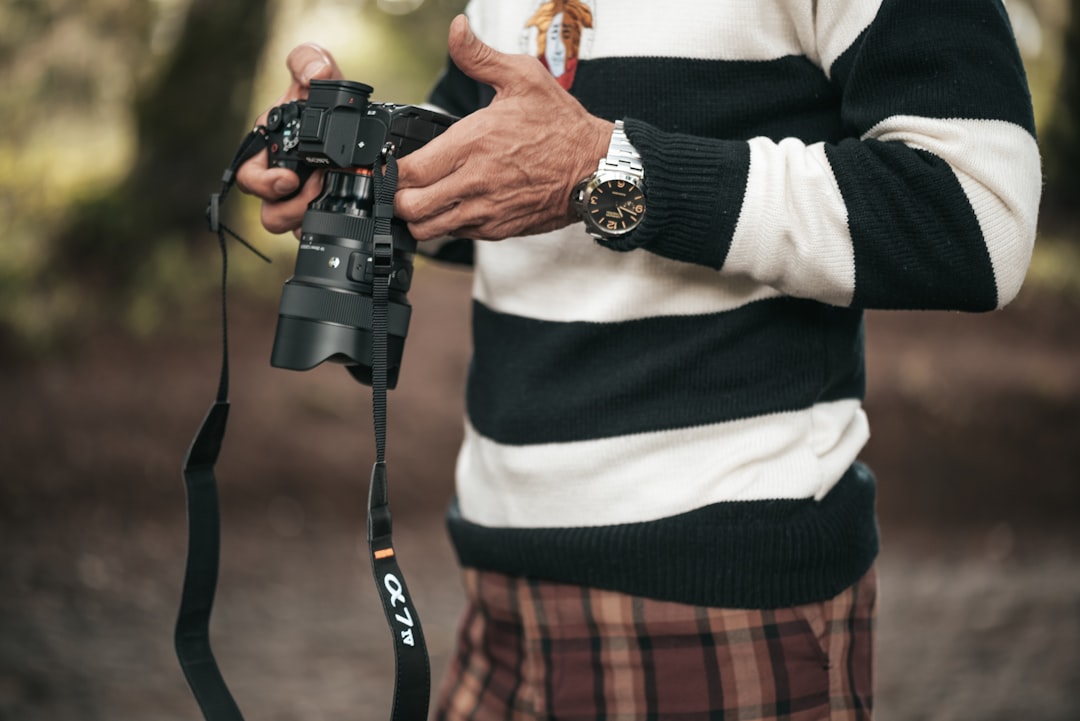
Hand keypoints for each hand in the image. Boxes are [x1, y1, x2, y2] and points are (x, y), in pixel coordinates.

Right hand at [235, 43, 343, 233]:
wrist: (361, 118)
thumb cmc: (326, 97)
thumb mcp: (317, 69)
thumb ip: (309, 61)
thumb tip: (314, 74)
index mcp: (268, 149)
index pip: (247, 178)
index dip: (263, 184)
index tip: (288, 180)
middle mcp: (280, 177)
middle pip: (270, 212)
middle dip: (292, 206)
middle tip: (319, 187)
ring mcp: (301, 197)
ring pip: (293, 226)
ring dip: (310, 215)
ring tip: (334, 192)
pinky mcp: (323, 209)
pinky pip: (317, 229)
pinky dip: (331, 221)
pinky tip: (348, 206)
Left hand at [395, 15, 612, 241]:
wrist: (595, 168)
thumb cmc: (561, 125)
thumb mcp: (522, 78)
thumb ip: (480, 56)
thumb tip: (456, 30)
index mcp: (473, 143)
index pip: (410, 171)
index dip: (391, 170)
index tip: (393, 162)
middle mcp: (475, 181)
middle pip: (410, 207)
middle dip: (398, 198)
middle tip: (403, 184)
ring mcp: (486, 210)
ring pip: (429, 229)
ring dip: (419, 216)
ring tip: (424, 198)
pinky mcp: (498, 229)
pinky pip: (456, 235)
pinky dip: (447, 224)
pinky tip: (454, 204)